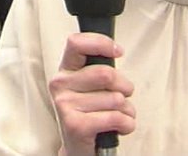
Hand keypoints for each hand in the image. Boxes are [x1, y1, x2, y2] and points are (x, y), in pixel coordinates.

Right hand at [49, 33, 136, 155]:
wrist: (77, 147)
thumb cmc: (88, 113)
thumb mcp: (89, 86)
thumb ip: (98, 67)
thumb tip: (115, 50)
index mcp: (65, 70)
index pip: (76, 43)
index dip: (101, 43)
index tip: (117, 51)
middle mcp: (60, 85)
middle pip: (105, 73)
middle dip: (124, 86)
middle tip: (122, 95)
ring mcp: (65, 105)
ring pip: (115, 98)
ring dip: (127, 110)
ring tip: (117, 115)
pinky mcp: (76, 125)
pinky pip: (116, 118)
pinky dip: (127, 124)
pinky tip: (119, 127)